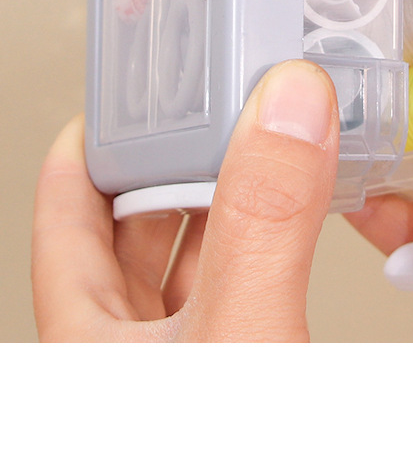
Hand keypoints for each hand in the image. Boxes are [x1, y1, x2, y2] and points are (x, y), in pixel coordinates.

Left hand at [32, 60, 338, 341]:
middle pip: (132, 236)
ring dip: (223, 217)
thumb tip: (289, 108)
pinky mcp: (234, 369)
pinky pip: (237, 298)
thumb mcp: (241, 332)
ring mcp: (182, 362)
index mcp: (91, 334)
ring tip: (258, 163)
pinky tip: (288, 242)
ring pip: (188, 270)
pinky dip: (261, 261)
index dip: (88, 148)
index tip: (121, 101)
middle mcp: (129, 348)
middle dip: (173, 172)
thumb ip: (263, 221)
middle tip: (210, 120)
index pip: (65, 215)